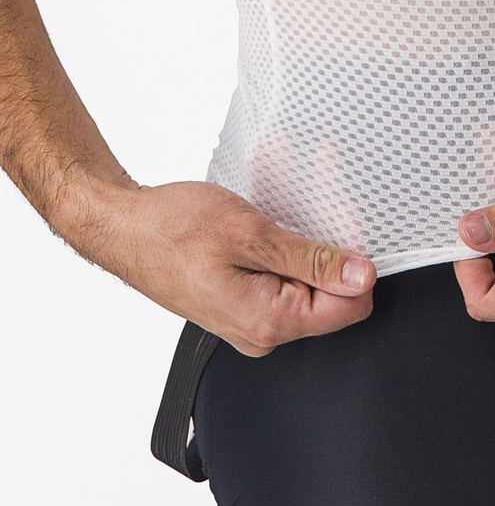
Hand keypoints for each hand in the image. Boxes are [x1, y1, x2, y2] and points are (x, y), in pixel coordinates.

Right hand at [76, 180, 376, 356]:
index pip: (351, 306)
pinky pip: (281, 268)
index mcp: (270, 321)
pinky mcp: (247, 299)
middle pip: (331, 286)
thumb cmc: (170, 229)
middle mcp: (265, 329)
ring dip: (304, 221)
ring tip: (287, 176)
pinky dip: (282, 232)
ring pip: (306, 270)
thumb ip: (312, 261)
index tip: (345, 218)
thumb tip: (361, 277)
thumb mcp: (250, 235)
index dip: (355, 261)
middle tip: (321, 181)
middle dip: (329, 230)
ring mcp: (255, 316)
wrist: (122, 227)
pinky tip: (272, 196)